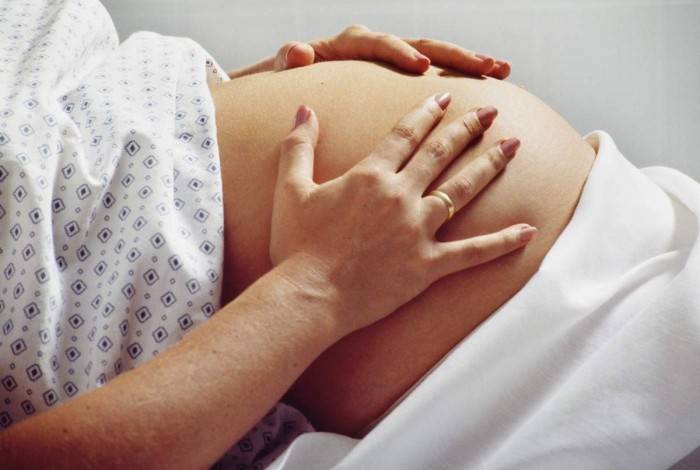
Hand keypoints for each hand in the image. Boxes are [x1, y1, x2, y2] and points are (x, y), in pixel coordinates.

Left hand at [228, 24, 509, 79]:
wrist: (294, 86)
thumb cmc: (287, 84)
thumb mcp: (282, 72)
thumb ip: (288, 60)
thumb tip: (298, 51)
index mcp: (348, 46)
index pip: (378, 44)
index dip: (398, 52)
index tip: (420, 67)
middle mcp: (377, 48)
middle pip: (419, 44)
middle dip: (450, 55)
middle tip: (482, 66)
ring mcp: (393, 61)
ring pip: (436, 57)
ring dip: (467, 64)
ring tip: (500, 71)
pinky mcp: (402, 77)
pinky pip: (436, 78)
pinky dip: (461, 81)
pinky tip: (491, 88)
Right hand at [269, 94, 535, 334]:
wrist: (310, 295)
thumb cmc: (297, 245)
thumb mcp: (291, 189)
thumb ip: (299, 146)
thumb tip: (304, 110)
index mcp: (370, 176)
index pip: (406, 134)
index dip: (427, 112)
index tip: (445, 97)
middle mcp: (400, 196)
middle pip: (441, 153)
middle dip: (467, 128)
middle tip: (491, 111)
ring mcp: (418, 230)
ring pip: (463, 190)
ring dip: (489, 165)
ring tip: (513, 145)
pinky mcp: (428, 265)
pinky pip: (473, 252)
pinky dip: (502, 242)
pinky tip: (529, 230)